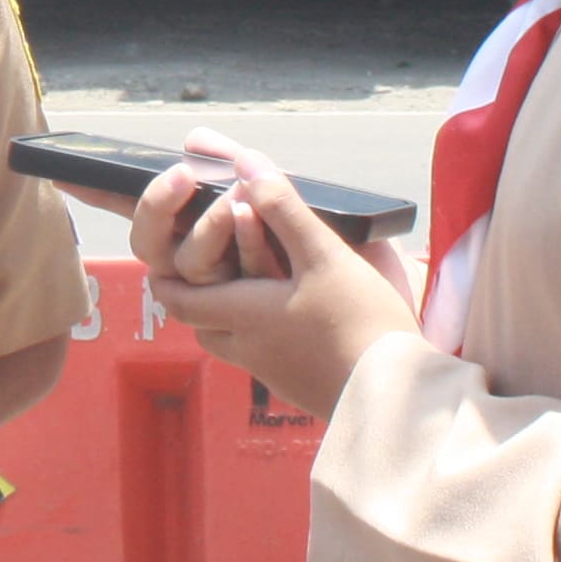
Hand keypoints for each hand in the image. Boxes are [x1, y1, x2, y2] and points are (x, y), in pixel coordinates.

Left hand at [127, 133, 421, 421]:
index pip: (180, 297)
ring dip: (224, 316)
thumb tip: (247, 164)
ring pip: (227, 343)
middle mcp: (247, 348)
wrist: (397, 398)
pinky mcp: (298, 386)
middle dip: (192, 294)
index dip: (167, 276)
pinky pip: (259, 358)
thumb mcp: (323, 255)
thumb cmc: (360, 322)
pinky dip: (256, 334)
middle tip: (197, 269)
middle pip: (198, 324)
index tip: (163, 259)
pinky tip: (284, 319)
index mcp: (243, 313)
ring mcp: (273, 372)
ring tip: (242, 286)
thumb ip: (283, 209)